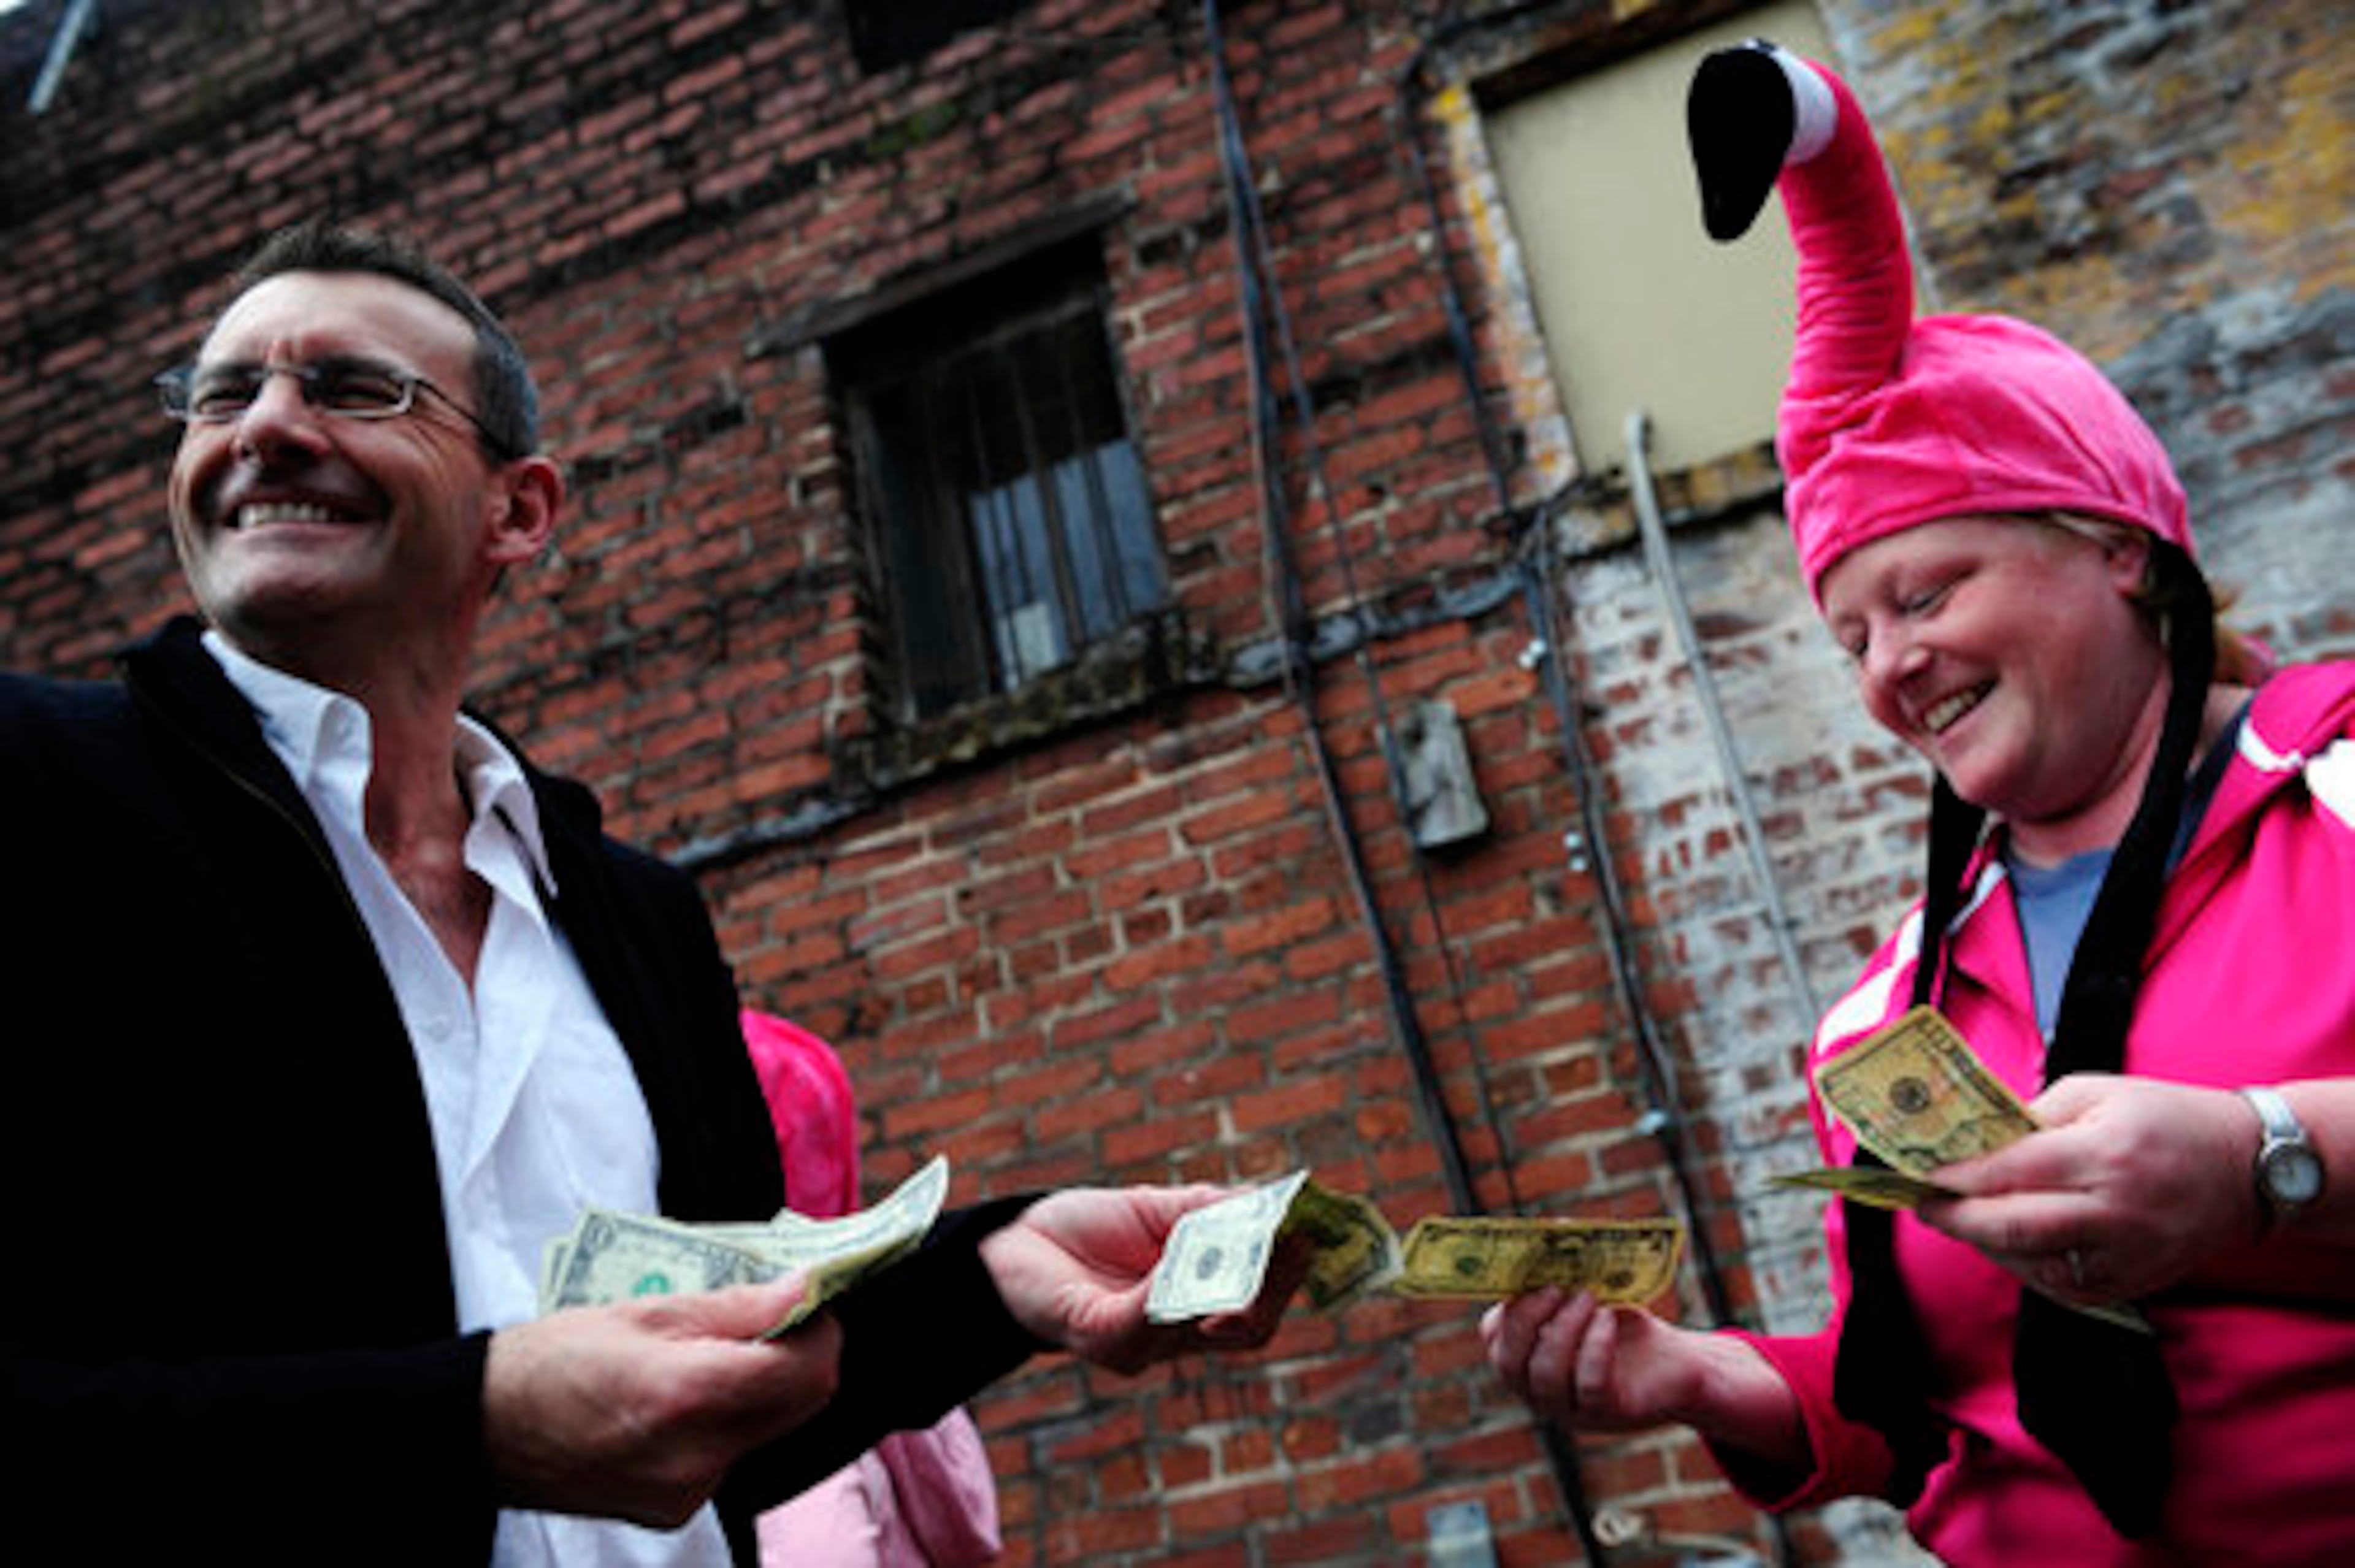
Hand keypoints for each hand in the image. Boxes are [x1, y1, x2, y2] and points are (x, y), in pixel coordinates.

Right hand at [484, 1277, 841, 1526]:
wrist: (484, 1431)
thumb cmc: (551, 1360)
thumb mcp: (645, 1310)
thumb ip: (737, 1305)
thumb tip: (803, 1289)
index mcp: (687, 1395)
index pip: (806, 1369)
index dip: (821, 1327)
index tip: (809, 1297)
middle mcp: (697, 1455)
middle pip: (801, 1404)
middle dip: (800, 1354)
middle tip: (770, 1316)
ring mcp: (688, 1492)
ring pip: (769, 1429)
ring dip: (761, 1387)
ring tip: (711, 1354)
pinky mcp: (676, 1511)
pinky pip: (731, 1456)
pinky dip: (726, 1421)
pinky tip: (682, 1399)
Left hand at [977, 1185, 1305, 1373]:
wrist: (1011, 1243)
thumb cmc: (1087, 1229)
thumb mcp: (1159, 1209)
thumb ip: (1212, 1211)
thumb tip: (1272, 1204)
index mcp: (1197, 1306)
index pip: (1262, 1307)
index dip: (1293, 1276)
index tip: (1314, 1232)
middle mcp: (1175, 1336)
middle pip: (1249, 1330)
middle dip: (1276, 1285)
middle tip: (1291, 1242)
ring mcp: (1139, 1344)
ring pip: (1201, 1330)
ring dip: (1223, 1281)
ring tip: (1237, 1239)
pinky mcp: (1098, 1338)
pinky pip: (1141, 1322)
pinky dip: (1163, 1290)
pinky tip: (1172, 1260)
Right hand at [1482, 1286, 1706, 1434]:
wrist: (1674, 1364)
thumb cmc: (1622, 1326)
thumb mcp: (1587, 1297)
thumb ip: (1564, 1274)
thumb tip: (1556, 1228)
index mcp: (1527, 1360)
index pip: (1494, 1340)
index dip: (1504, 1308)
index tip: (1529, 1277)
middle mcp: (1540, 1391)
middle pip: (1509, 1363)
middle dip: (1527, 1319)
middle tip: (1555, 1287)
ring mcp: (1571, 1408)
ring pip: (1546, 1375)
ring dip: (1564, 1329)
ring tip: (1589, 1297)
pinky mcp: (1607, 1412)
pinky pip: (1590, 1385)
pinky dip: (1595, 1347)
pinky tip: (1608, 1319)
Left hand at [1920, 1074, 2253, 1303]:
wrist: (2246, 1171)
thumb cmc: (2166, 1119)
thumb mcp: (2096, 1092)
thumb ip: (2031, 1117)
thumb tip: (1970, 1140)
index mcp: (2105, 1154)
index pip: (2010, 1170)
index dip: (1955, 1176)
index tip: (1917, 1172)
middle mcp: (2114, 1213)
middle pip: (2010, 1227)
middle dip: (1954, 1218)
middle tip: (1920, 1205)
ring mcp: (2123, 1257)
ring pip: (2026, 1262)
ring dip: (1983, 1241)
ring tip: (1958, 1216)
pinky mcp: (2127, 1286)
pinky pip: (2055, 1284)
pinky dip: (2020, 1262)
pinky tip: (2005, 1238)